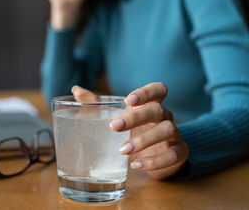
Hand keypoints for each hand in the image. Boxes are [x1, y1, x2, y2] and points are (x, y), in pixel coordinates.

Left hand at [72, 83, 188, 179]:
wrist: (154, 157)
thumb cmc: (133, 131)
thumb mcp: (115, 117)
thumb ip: (96, 104)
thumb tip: (76, 90)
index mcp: (151, 105)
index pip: (158, 90)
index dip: (146, 92)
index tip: (129, 100)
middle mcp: (166, 117)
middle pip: (158, 110)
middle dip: (136, 117)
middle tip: (114, 127)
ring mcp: (175, 134)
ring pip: (168, 130)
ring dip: (144, 140)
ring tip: (123, 150)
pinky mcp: (179, 153)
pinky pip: (173, 155)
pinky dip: (155, 161)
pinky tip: (136, 165)